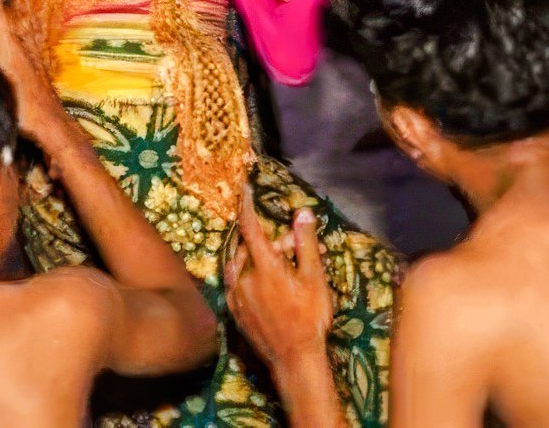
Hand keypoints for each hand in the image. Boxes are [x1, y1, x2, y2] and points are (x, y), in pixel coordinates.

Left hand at [226, 182, 333, 376]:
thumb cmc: (309, 318)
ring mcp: (237, 296)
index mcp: (265, 268)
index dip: (247, 206)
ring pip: (240, 264)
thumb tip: (302, 213)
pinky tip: (261, 280)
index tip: (245, 189)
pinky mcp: (234, 311)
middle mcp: (245, 279)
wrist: (294, 358)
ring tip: (278, 262)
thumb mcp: (314, 279)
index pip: (252, 228)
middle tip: (293, 247)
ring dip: (255, 256)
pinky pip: (235, 282)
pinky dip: (245, 273)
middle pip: (250, 247)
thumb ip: (306, 244)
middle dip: (269, 241)